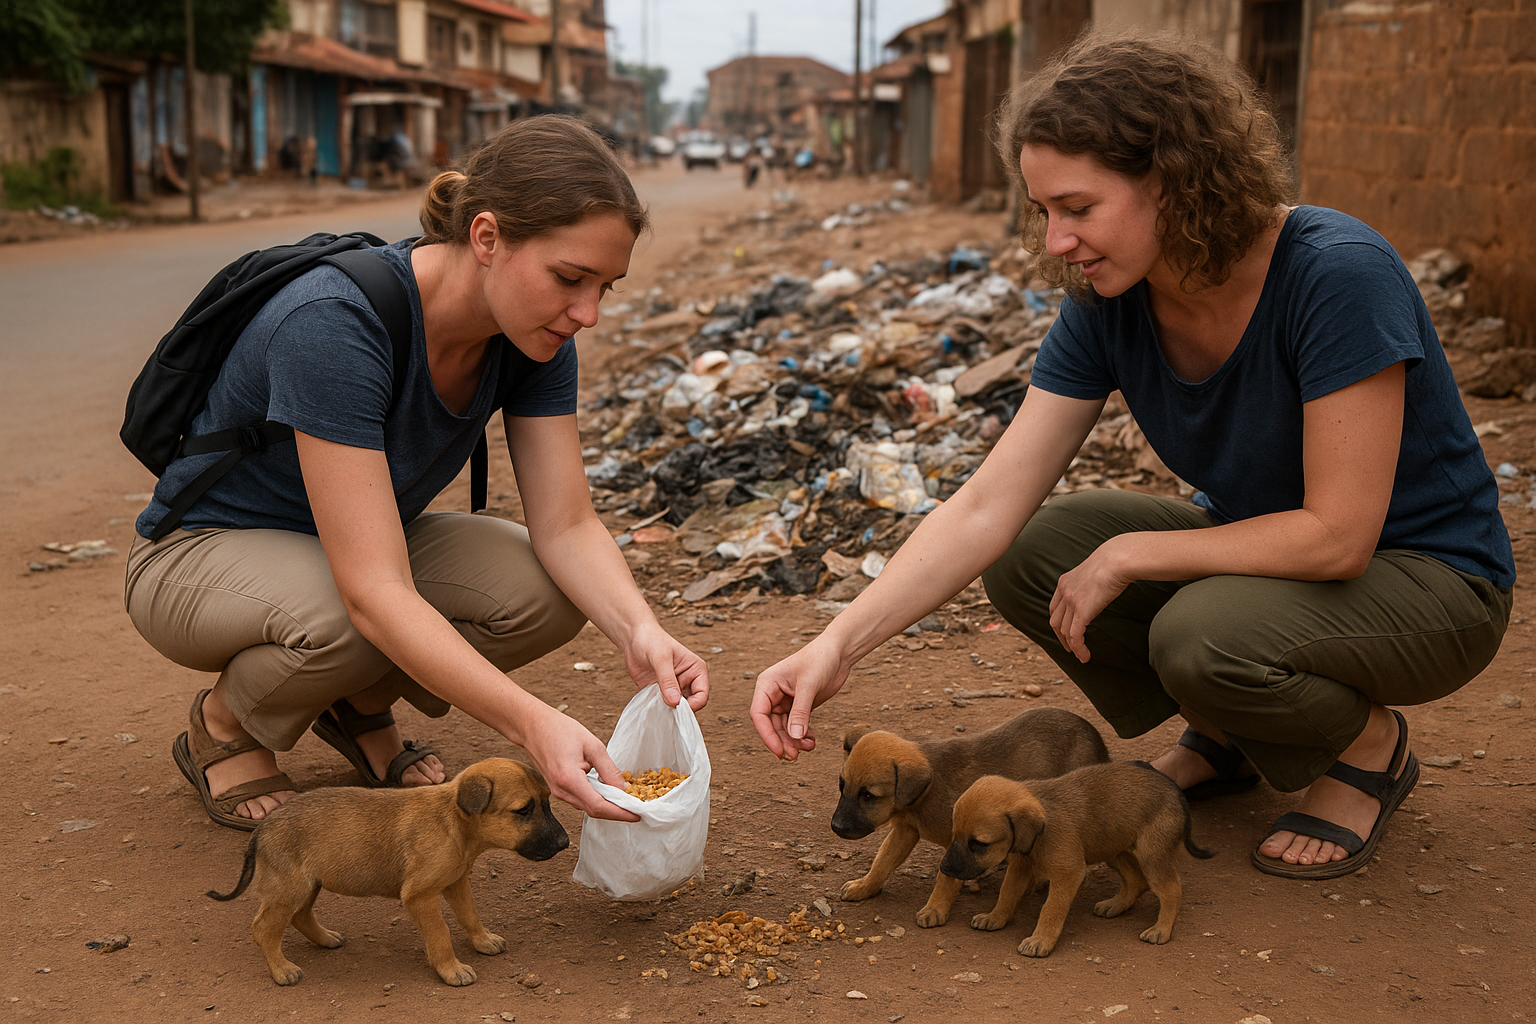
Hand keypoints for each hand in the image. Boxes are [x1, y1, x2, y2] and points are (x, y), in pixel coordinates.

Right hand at [515, 704, 639, 821]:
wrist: (531, 725)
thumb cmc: (558, 730)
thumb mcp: (592, 745)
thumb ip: (609, 769)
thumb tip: (623, 789)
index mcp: (569, 780)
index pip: (599, 807)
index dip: (621, 813)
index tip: (637, 815)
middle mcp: (561, 791)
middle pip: (594, 811)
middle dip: (617, 812)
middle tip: (637, 808)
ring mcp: (557, 792)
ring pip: (587, 807)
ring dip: (607, 806)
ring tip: (626, 800)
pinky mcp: (557, 789)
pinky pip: (580, 799)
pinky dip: (596, 799)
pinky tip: (608, 792)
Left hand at [622, 621, 709, 711]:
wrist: (633, 637)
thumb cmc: (651, 640)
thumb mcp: (661, 658)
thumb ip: (667, 680)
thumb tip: (674, 702)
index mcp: (696, 670)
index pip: (702, 695)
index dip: (693, 704)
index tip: (677, 707)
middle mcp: (687, 681)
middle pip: (690, 704)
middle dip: (679, 710)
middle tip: (666, 708)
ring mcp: (673, 688)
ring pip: (676, 708)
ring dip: (667, 711)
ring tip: (657, 704)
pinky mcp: (659, 692)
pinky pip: (661, 707)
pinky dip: (657, 709)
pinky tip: (650, 705)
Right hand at [750, 639, 848, 760]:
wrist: (839, 652)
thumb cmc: (820, 659)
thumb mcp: (809, 686)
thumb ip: (801, 712)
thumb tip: (795, 737)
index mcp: (767, 684)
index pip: (758, 714)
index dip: (767, 735)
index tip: (779, 751)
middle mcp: (773, 694)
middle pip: (770, 725)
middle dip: (782, 741)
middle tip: (795, 756)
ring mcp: (786, 700)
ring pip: (783, 728)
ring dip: (794, 740)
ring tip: (809, 747)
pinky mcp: (799, 705)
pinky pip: (795, 725)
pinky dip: (802, 735)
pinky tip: (811, 739)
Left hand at [1049, 539, 1133, 663]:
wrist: (1118, 559)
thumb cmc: (1114, 562)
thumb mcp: (1094, 572)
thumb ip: (1089, 584)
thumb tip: (1099, 590)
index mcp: (1064, 582)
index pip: (1054, 608)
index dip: (1058, 623)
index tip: (1065, 632)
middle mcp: (1064, 592)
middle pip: (1055, 621)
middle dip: (1061, 637)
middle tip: (1070, 647)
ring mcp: (1071, 601)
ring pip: (1064, 631)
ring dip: (1071, 646)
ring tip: (1081, 655)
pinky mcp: (1082, 610)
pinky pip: (1075, 636)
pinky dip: (1078, 648)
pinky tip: (1085, 656)